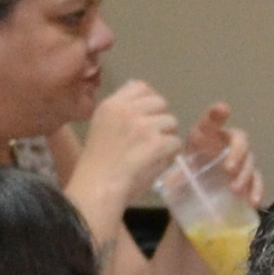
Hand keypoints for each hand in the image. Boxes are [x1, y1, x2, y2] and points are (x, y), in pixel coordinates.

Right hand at [66, 79, 185, 218]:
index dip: (149, 100)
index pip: (140, 86)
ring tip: (154, 153)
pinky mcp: (157, 143)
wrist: (98, 188)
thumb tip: (147, 105)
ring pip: (171, 122)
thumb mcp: (102, 127)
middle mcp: (128, 110)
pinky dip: (171, 154)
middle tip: (153, 138)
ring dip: (167, 138)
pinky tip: (158, 163)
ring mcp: (143, 126)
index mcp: (112, 105)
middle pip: (160, 102)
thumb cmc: (98, 165)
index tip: (149, 115)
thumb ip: (121, 114)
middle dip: (161, 120)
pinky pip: (175, 142)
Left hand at [181, 99, 259, 198]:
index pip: (212, 122)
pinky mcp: (248, 178)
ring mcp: (241, 160)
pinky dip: (257, 191)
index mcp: (207, 136)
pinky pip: (257, 182)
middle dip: (237, 153)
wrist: (195, 191)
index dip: (217, 115)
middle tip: (229, 169)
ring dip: (245, 175)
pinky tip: (254, 201)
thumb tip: (169, 183)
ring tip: (235, 190)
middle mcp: (226, 144)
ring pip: (250, 162)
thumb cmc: (187, 174)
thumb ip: (176, 175)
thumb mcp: (179, 172)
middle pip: (240, 141)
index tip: (223, 109)